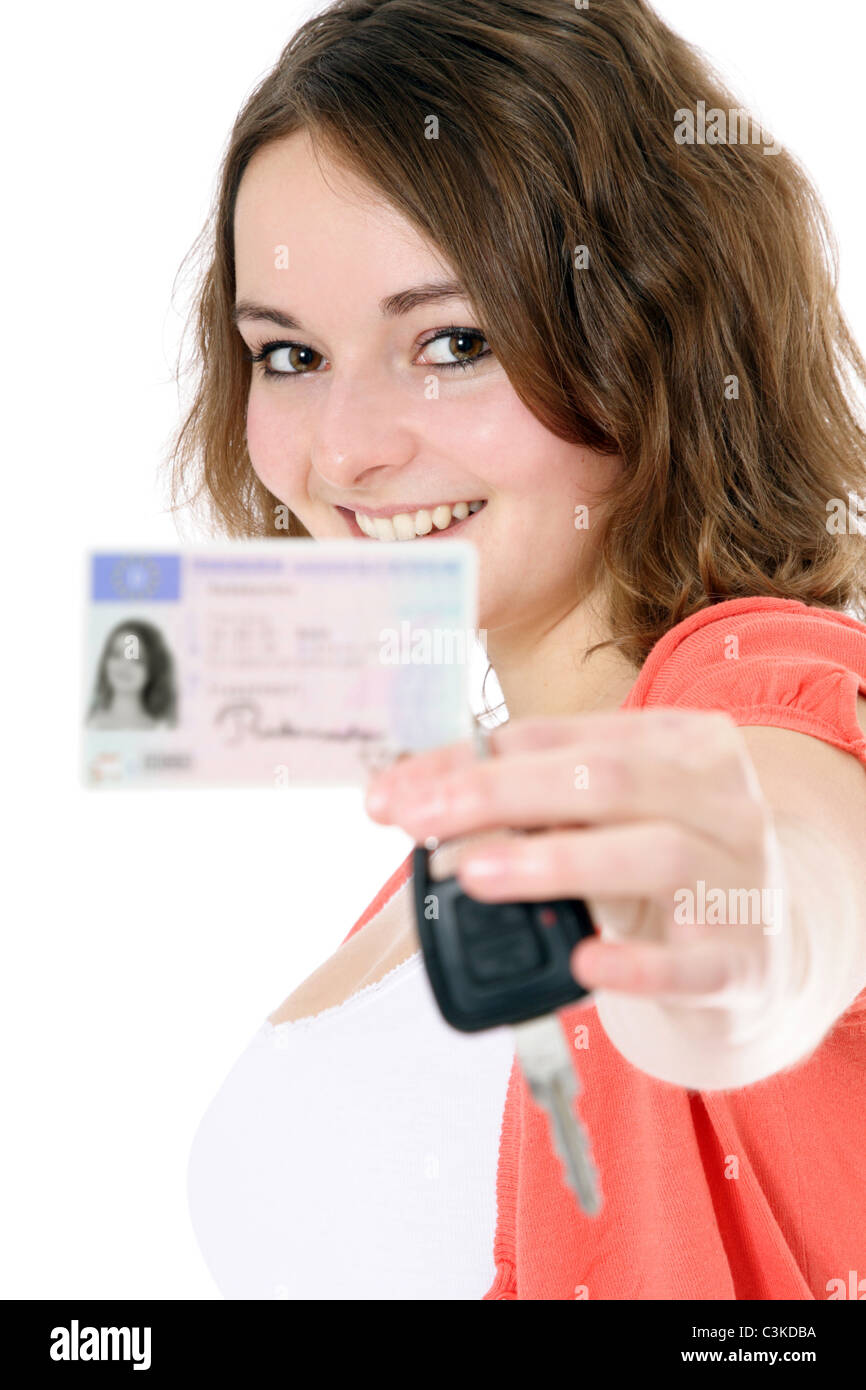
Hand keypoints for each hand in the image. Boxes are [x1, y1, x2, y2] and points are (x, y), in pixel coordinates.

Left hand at [365, 710, 798, 1071]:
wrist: (769, 949)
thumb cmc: (664, 865)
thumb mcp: (610, 815)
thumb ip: (529, 799)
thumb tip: (411, 797)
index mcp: (680, 743)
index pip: (559, 738)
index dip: (469, 760)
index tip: (394, 792)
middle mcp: (720, 799)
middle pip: (608, 780)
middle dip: (500, 795)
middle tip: (420, 818)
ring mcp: (739, 878)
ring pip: (653, 853)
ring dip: (556, 862)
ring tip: (475, 876)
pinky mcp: (746, 961)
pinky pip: (694, 964)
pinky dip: (637, 964)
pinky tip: (585, 964)